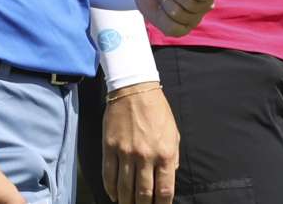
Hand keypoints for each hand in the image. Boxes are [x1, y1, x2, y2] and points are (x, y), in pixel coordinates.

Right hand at [102, 82, 178, 203]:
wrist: (134, 89)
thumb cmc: (157, 110)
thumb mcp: (174, 133)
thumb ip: (172, 157)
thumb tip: (168, 176)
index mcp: (165, 153)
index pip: (165, 190)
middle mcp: (146, 156)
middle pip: (144, 193)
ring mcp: (126, 153)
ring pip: (124, 188)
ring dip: (126, 201)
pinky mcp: (110, 147)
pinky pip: (109, 174)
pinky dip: (110, 189)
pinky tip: (114, 195)